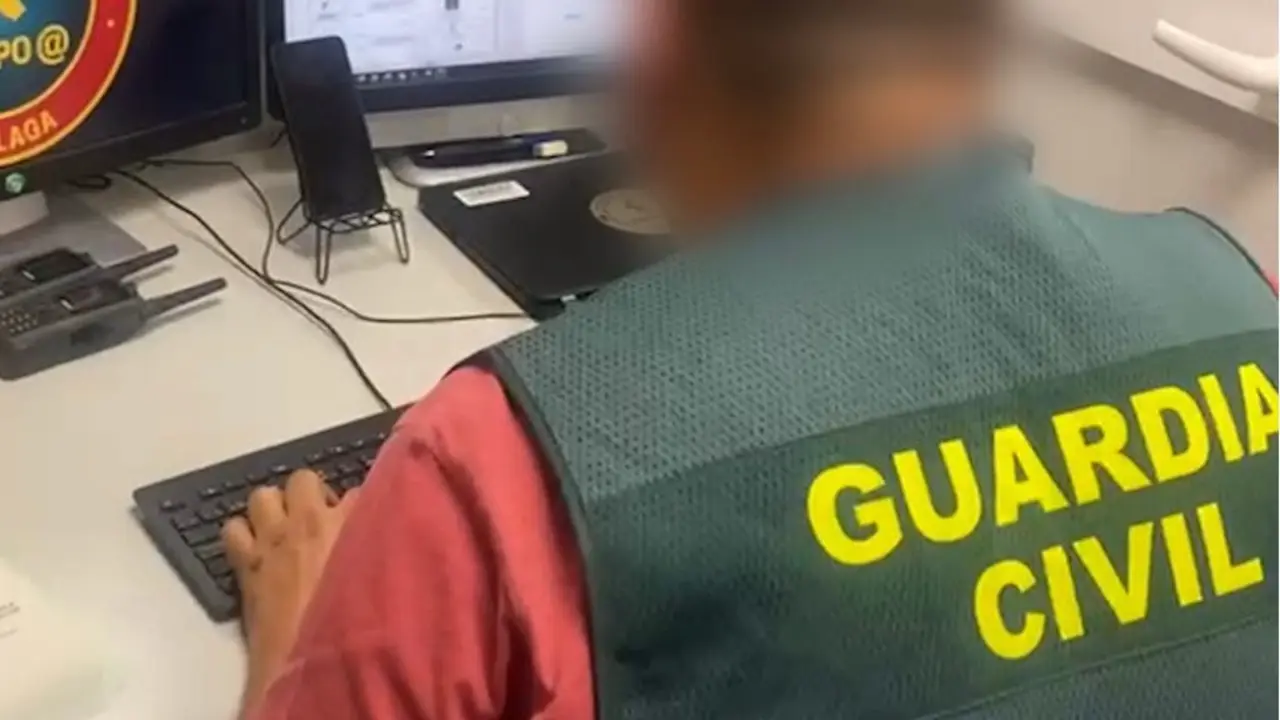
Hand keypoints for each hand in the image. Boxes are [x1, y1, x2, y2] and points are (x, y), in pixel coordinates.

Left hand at [222, 470, 359, 708]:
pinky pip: (233, 529)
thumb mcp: (380, 575)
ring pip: (262, 496)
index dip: (357, 504)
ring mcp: (272, 538)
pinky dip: (242, 534)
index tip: (360, 520)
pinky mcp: (246, 562)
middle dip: (309, 493)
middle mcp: (308, 521)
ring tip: (282, 529)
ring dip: (272, 508)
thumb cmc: (351, 617)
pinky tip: (255, 549)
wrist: (307, 652)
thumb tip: (384, 535)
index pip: (356, 492)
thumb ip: (379, 548)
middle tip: (317, 519)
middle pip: (303, 479)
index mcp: (348, 522)